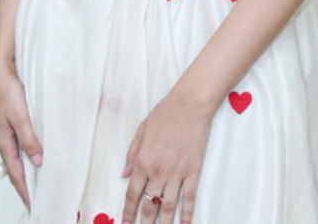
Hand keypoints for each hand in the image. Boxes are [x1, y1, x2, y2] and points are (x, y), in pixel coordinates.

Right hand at [0, 59, 42, 210]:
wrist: (0, 71)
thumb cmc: (7, 91)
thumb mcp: (20, 116)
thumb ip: (28, 138)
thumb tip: (37, 161)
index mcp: (4, 142)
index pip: (16, 172)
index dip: (24, 189)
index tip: (33, 203)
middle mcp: (6, 139)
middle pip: (16, 168)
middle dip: (25, 184)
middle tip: (38, 198)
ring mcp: (9, 131)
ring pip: (20, 156)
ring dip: (28, 169)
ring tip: (40, 180)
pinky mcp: (14, 122)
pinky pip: (22, 144)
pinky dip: (30, 153)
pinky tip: (39, 153)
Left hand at [120, 89, 212, 223]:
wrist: (190, 105)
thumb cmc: (165, 114)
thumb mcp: (141, 131)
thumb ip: (132, 155)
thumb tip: (124, 175)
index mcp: (143, 162)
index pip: (132, 194)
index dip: (128, 212)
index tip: (126, 223)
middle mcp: (158, 172)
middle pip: (149, 206)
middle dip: (144, 223)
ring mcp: (177, 174)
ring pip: (167, 207)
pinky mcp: (193, 172)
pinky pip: (189, 199)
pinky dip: (186, 215)